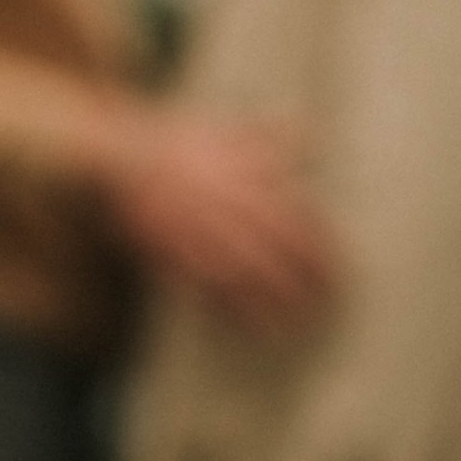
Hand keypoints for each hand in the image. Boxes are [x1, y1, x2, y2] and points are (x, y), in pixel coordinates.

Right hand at [96, 111, 335, 337]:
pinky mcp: (175, 254)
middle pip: (278, 246)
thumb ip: (267, 138)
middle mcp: (227, 205)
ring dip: (274, 301)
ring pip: (247, 273)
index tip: (340, 267)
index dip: (322, 244)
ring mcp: (201, 232)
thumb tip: (311, 136)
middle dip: (307, 277)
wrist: (120, 157)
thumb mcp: (223, 130)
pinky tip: (251, 329)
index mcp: (244, 175)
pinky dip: (231, 310)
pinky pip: (207, 287)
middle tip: (329, 302)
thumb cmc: (176, 145)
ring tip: (297, 326)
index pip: (296, 214)